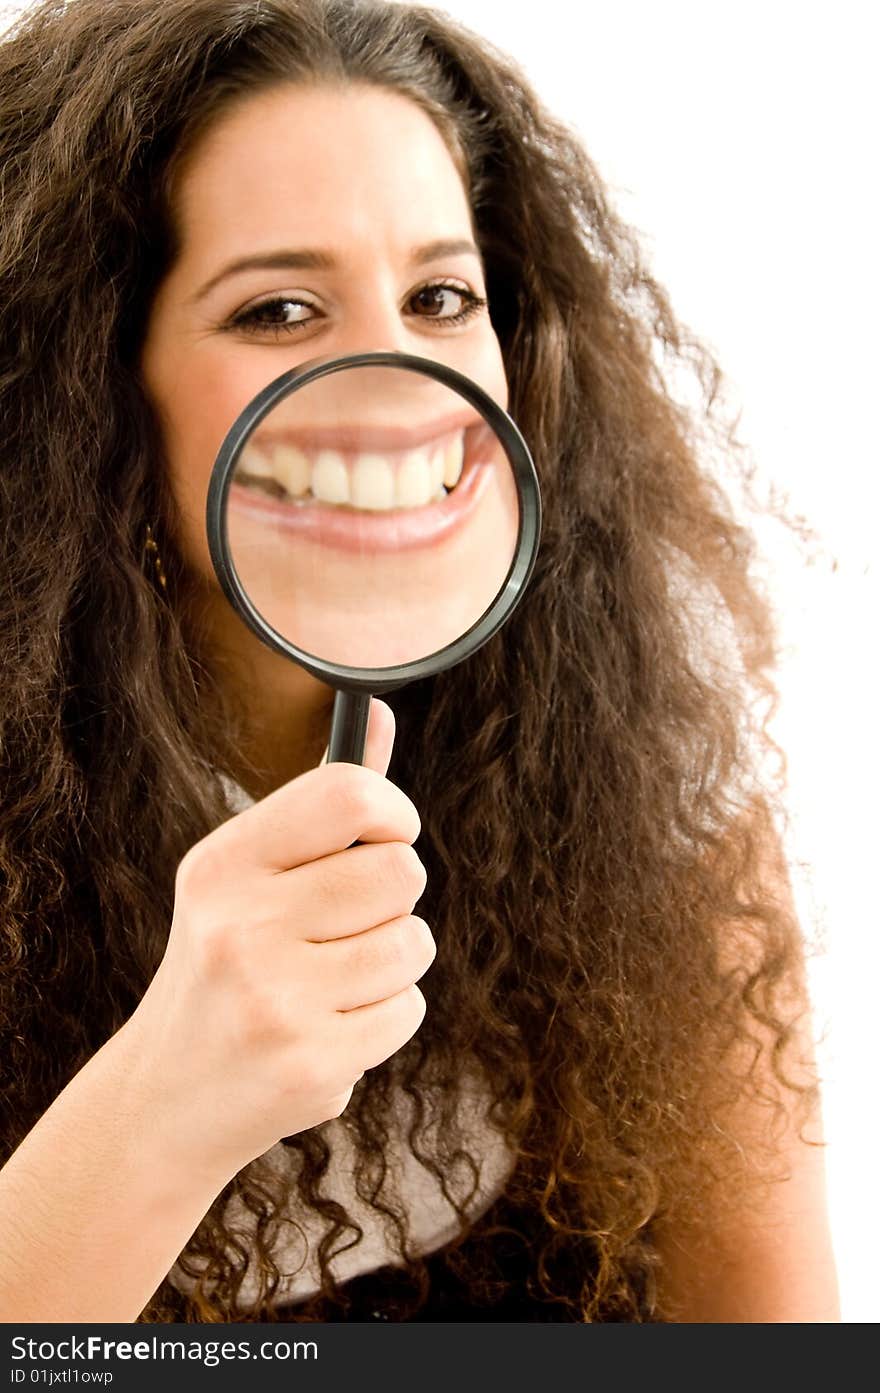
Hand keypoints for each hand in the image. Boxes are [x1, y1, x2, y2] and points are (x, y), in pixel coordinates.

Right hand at [124, 699, 433, 1179]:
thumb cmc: (227, 963)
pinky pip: (409, 1007)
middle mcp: (239, 926)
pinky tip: (330, 1026)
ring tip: (335, 980)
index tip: (386, 835)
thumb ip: (321, 803)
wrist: (169, 1097)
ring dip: (393, 960)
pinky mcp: (310, 1061)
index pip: (349, 794)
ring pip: (414, 942)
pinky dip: (386, 1016)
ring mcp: (274, 999)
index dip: (392, 811)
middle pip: (400, 871)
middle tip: (351, 921)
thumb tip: (377, 712)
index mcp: (222, 864)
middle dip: (394, 896)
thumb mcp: (250, 876)